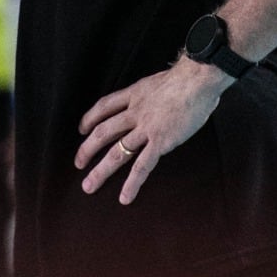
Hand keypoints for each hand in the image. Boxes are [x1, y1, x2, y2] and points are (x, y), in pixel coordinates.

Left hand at [75, 56, 232, 204]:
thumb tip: (157, 102)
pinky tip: (125, 197)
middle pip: (103, 132)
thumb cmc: (188, 78)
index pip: (104, 106)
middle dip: (87, 149)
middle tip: (78, 164)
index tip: (82, 129)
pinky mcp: (160, 142)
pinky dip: (132, 183)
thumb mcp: (160, 81)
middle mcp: (135, 112)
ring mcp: (146, 128)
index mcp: (135, 95)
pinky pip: (142, 165)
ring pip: (116, 152)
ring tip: (89, 186)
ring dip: (100, 171)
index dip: (90, 118)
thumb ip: (153, 95)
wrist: (197, 79)